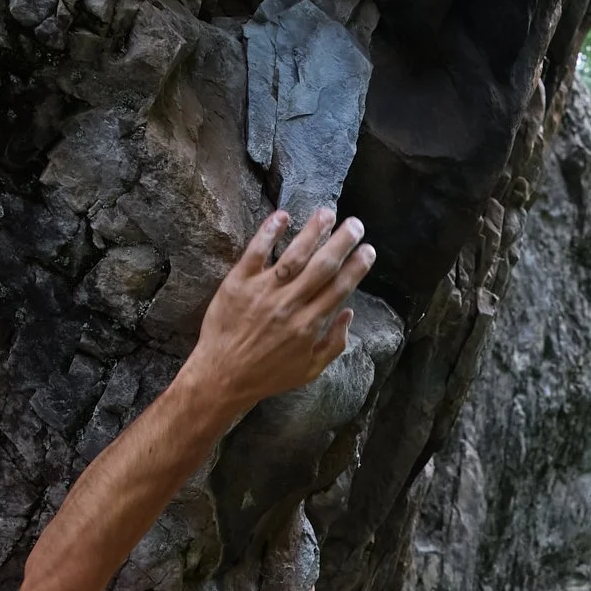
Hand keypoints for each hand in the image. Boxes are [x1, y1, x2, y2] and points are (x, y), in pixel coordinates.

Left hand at [183, 209, 374, 415]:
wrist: (222, 377)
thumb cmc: (267, 376)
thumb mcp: (309, 370)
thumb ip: (334, 343)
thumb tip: (349, 313)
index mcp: (309, 325)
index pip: (339, 288)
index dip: (357, 267)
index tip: (368, 250)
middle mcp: (290, 305)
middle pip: (323, 267)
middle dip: (343, 242)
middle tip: (356, 224)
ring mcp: (263, 292)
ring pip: (294, 255)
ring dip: (313, 231)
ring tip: (327, 213)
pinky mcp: (238, 283)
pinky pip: (256, 252)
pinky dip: (269, 232)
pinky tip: (283, 216)